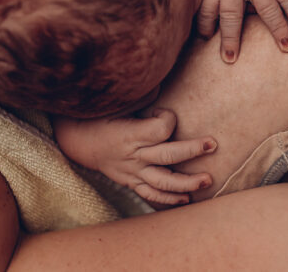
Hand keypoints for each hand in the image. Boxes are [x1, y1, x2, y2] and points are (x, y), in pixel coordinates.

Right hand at [53, 110, 216, 206]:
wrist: (75, 140)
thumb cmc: (98, 116)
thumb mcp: (115, 103)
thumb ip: (140, 96)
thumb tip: (162, 87)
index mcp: (129, 135)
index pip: (161, 130)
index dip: (168, 118)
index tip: (165, 112)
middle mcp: (133, 156)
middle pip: (168, 156)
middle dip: (192, 150)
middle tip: (212, 144)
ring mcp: (132, 172)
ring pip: (163, 182)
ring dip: (187, 183)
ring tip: (207, 180)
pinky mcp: (131, 181)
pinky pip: (151, 194)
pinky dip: (168, 198)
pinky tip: (186, 199)